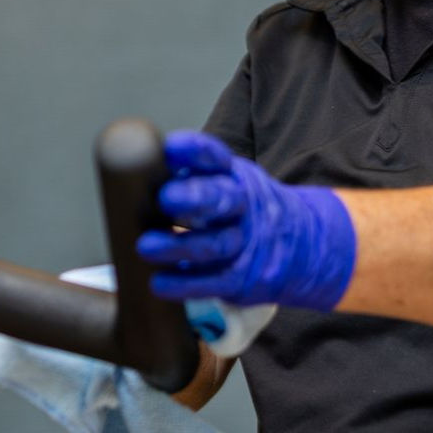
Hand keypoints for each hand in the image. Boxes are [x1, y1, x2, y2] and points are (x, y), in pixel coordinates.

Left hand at [137, 131, 355, 309]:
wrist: (302, 245)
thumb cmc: (242, 210)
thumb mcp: (227, 180)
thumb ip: (189, 177)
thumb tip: (131, 173)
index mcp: (233, 175)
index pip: (214, 157)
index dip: (193, 151)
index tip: (169, 148)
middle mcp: (243, 205)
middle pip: (223, 199)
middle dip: (194, 197)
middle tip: (163, 197)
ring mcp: (245, 243)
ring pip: (214, 244)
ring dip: (178, 245)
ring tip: (145, 246)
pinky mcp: (242, 279)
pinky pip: (213, 282)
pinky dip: (184, 284)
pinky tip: (159, 283)